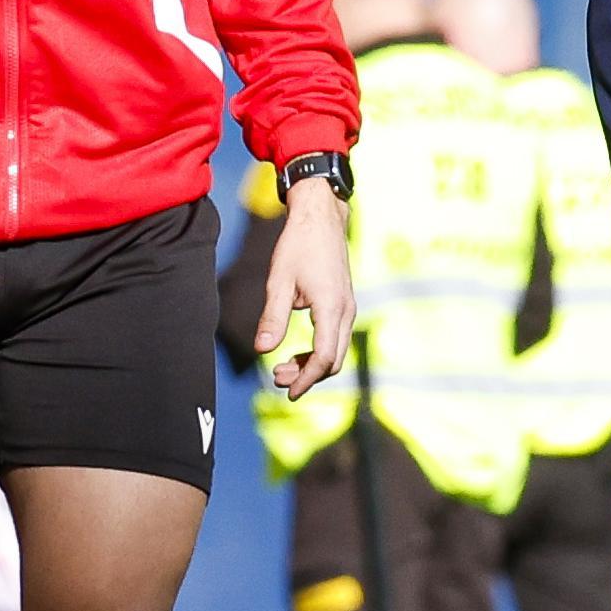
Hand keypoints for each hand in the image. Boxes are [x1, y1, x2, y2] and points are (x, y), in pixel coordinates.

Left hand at [257, 178, 356, 398]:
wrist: (321, 217)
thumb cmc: (299, 245)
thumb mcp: (279, 281)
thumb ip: (272, 317)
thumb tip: (262, 349)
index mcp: (331, 307)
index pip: (324, 357)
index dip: (306, 379)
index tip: (288, 392)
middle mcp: (345, 311)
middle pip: (334, 360)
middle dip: (307, 376)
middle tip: (276, 378)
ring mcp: (348, 307)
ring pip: (336, 350)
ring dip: (311, 365)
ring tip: (281, 368)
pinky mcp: (344, 303)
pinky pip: (335, 337)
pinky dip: (318, 350)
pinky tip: (295, 351)